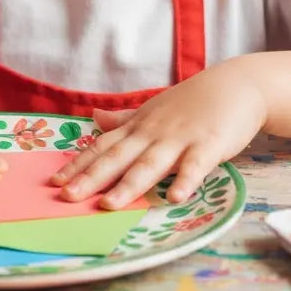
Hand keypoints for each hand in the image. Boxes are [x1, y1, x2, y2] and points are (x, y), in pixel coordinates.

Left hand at [49, 62, 266, 209]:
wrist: (236, 85)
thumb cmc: (193, 101)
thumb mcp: (153, 108)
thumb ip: (124, 118)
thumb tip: (93, 118)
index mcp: (139, 127)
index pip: (102, 147)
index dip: (79, 164)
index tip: (55, 182)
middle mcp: (153, 133)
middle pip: (118, 158)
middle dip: (91, 178)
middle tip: (67, 197)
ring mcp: (180, 139)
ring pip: (150, 164)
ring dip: (129, 185)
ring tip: (108, 205)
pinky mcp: (208, 146)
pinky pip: (195, 166)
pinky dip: (184, 181)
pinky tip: (174, 198)